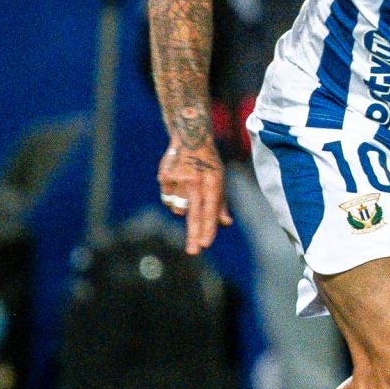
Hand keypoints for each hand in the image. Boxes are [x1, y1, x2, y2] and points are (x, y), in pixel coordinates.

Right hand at [158, 138, 231, 254]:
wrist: (190, 136)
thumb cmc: (208, 163)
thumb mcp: (220, 179)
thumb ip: (221, 203)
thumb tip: (225, 224)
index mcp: (213, 180)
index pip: (211, 208)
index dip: (208, 227)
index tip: (205, 243)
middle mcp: (196, 180)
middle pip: (194, 213)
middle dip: (194, 234)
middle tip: (193, 251)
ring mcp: (178, 178)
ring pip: (178, 209)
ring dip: (183, 209)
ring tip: (188, 193)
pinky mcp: (164, 177)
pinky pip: (167, 200)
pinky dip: (173, 199)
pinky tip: (178, 185)